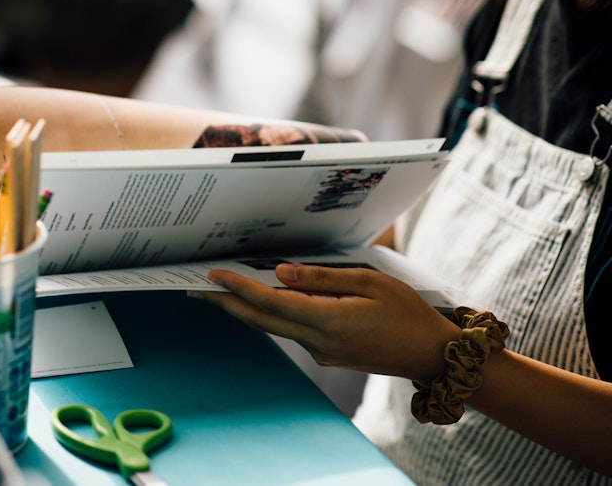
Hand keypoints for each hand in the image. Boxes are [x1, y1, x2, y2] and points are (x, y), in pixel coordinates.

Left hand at [192, 264, 460, 384]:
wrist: (431, 355)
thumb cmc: (407, 312)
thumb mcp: (369, 282)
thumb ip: (321, 278)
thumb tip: (280, 274)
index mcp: (329, 321)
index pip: (270, 302)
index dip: (238, 288)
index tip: (213, 275)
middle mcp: (319, 342)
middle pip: (261, 321)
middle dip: (226, 304)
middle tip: (196, 289)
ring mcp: (322, 352)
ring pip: (273, 327)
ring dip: (245, 310)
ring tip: (220, 291)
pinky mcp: (327, 354)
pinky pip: (291, 331)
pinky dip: (271, 316)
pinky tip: (260, 302)